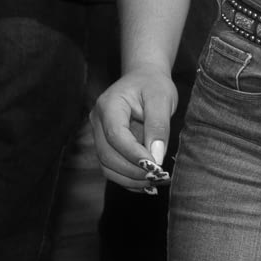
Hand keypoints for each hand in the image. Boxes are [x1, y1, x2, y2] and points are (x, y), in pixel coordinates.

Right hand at [90, 69, 176, 193]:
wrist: (144, 78)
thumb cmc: (153, 85)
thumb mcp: (162, 99)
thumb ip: (158, 127)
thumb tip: (156, 157)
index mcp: (109, 105)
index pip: (115, 135)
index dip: (134, 154)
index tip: (156, 166)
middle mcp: (98, 121)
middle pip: (107, 154)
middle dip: (132, 171)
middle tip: (159, 177)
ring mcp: (98, 134)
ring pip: (106, 165)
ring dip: (129, 179)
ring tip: (155, 182)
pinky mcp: (106, 145)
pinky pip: (112, 168)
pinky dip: (128, 179)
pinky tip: (147, 182)